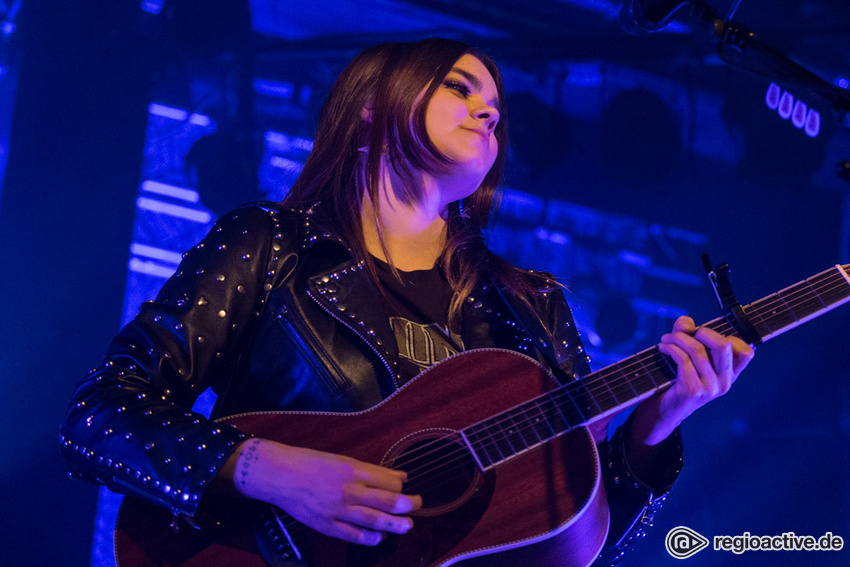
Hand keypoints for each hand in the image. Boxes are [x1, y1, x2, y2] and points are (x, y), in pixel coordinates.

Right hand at [225, 439, 421, 545]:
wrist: (279, 475)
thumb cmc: (310, 462)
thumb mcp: (342, 459)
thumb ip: (370, 470)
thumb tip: (398, 477)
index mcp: (353, 469)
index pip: (388, 481)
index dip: (401, 486)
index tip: (407, 488)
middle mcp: (348, 490)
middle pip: (387, 501)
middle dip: (407, 505)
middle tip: (418, 506)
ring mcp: (338, 510)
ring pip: (374, 520)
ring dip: (395, 524)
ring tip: (408, 525)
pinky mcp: (326, 525)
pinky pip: (353, 535)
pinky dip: (370, 538)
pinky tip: (379, 537)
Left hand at [631, 315, 754, 446]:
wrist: (664, 411)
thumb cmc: (677, 380)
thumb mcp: (688, 356)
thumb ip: (688, 334)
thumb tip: (686, 322)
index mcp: (730, 375)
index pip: (746, 352)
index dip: (728, 336)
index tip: (705, 336)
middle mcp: (725, 383)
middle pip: (724, 345)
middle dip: (701, 331)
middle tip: (684, 333)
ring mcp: (710, 388)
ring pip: (698, 349)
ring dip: (677, 338)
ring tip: (666, 338)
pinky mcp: (693, 390)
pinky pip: (683, 359)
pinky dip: (670, 348)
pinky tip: (662, 348)